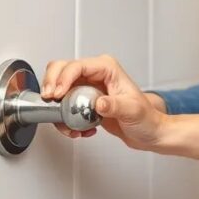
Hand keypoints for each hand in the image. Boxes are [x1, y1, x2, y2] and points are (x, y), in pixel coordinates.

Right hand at [42, 55, 165, 150]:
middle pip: (62, 69)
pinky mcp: (83, 101)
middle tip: (50, 101)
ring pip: (58, 87)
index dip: (63, 78)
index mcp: (107, 69)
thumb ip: (115, 106)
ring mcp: (88, 87)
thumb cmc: (145, 118)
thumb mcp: (132, 111)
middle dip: (51, 84)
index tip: (57, 95)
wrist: (148, 132)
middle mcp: (96, 74)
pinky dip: (64, 119)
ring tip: (69, 124)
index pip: (77, 66)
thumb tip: (99, 103)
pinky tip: (78, 130)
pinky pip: (63, 105)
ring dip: (57, 107)